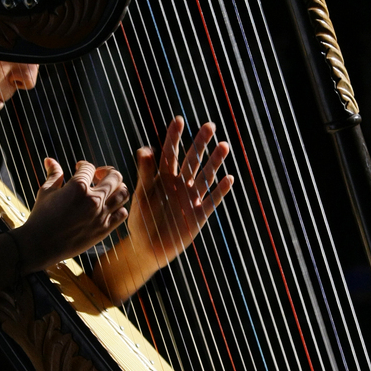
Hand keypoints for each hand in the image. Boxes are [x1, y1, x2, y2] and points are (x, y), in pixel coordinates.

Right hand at [12, 158, 128, 273]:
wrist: (41, 245)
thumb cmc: (40, 217)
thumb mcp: (46, 192)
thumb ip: (54, 174)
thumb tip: (49, 159)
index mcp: (78, 187)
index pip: (89, 167)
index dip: (83, 165)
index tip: (78, 169)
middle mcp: (94, 199)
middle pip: (114, 176)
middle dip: (106, 172)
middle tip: (98, 176)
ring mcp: (101, 215)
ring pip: (123, 193)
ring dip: (116, 188)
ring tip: (107, 190)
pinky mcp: (104, 229)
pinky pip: (122, 213)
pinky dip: (118, 207)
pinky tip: (108, 207)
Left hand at [92, 117, 232, 302]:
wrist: (147, 249)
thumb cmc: (141, 221)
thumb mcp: (141, 197)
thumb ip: (145, 174)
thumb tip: (144, 150)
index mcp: (163, 178)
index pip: (170, 153)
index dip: (174, 137)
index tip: (179, 120)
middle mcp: (179, 184)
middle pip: (192, 160)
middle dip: (200, 143)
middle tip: (209, 125)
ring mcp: (191, 199)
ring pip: (205, 176)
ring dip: (214, 162)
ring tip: (224, 146)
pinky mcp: (199, 215)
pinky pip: (212, 200)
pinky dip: (220, 191)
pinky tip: (229, 178)